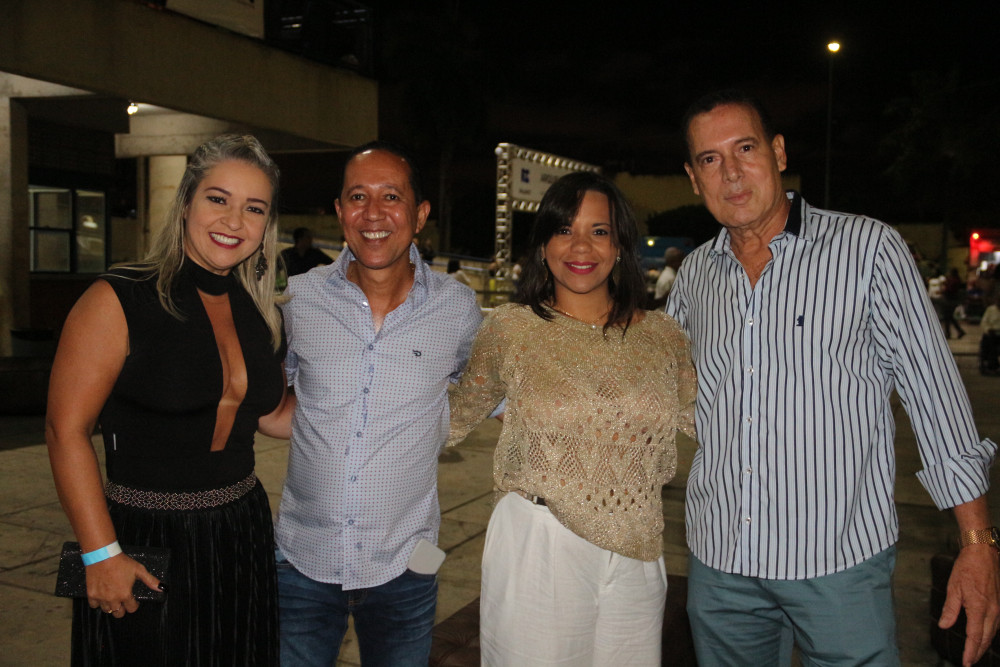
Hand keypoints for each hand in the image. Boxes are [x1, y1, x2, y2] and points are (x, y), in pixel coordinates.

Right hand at [85, 553, 161, 618]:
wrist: (103, 556)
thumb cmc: (122, 562)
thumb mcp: (139, 570)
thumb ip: (150, 581)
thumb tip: (162, 588)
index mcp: (125, 595)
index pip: (131, 609)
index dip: (134, 605)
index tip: (134, 601)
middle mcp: (113, 599)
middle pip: (118, 614)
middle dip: (123, 609)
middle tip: (123, 601)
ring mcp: (101, 598)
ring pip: (107, 610)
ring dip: (111, 606)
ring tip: (113, 598)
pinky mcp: (91, 594)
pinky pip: (94, 605)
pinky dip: (98, 603)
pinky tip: (102, 596)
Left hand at [939, 544, 999, 665]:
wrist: (983, 552)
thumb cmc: (966, 568)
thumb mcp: (953, 587)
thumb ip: (950, 609)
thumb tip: (944, 625)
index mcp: (979, 608)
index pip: (975, 636)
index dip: (970, 651)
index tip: (966, 662)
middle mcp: (992, 610)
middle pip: (986, 637)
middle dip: (978, 651)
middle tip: (969, 662)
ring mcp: (998, 607)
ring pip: (993, 632)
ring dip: (985, 644)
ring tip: (975, 653)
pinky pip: (996, 623)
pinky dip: (990, 633)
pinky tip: (985, 636)